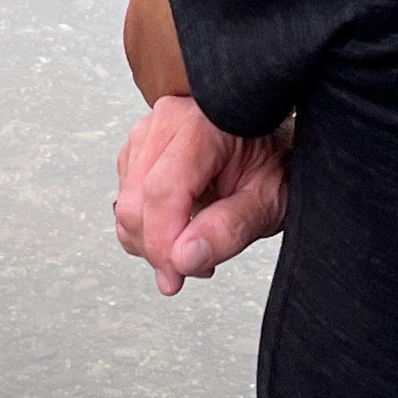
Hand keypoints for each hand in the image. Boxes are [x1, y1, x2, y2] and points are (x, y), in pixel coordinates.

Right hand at [114, 96, 288, 295]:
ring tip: (196, 243)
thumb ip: (230, 229)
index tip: (176, 275)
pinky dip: (147, 228)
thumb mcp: (268, 201)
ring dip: (152, 241)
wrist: (270, 144)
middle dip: (158, 247)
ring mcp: (147, 134)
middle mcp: (167, 122)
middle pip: (135, 202)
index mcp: (202, 125)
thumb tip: (184, 257)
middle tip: (196, 265)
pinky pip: (125, 202)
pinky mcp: (137, 152)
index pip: (161, 190)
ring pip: (125, 206)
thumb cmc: (272, 164)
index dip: (162, 241)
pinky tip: (179, 227)